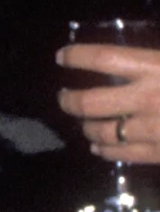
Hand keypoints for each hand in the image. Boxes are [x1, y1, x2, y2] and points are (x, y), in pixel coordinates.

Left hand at [56, 44, 159, 163]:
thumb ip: (153, 59)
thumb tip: (129, 58)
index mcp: (155, 68)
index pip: (105, 58)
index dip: (77, 56)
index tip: (61, 57)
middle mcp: (147, 98)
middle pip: (90, 102)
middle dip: (70, 100)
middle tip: (63, 96)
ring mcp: (151, 130)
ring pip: (101, 132)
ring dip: (87, 127)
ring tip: (84, 123)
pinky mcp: (158, 154)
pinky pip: (121, 154)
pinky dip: (105, 150)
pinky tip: (99, 147)